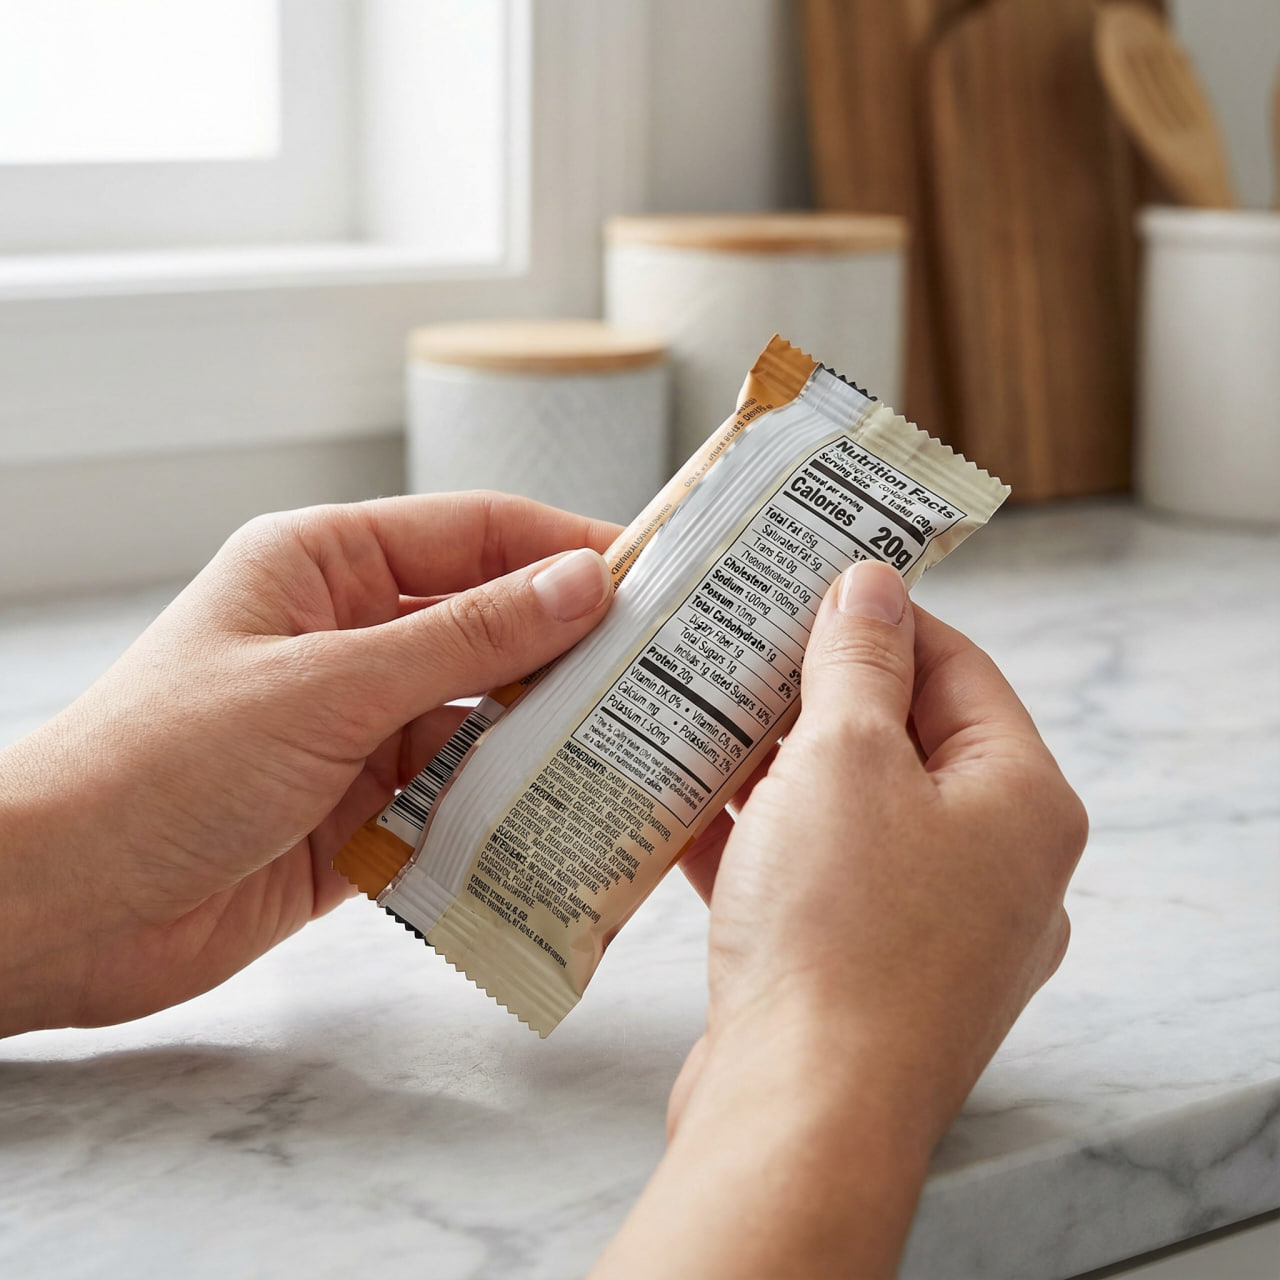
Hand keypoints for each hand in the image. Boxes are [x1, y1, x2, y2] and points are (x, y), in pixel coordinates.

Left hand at [0, 493, 616, 1035]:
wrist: (62, 908)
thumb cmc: (160, 766)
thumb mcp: (328, 687)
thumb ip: (463, 639)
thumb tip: (580, 584)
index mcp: (323, 567)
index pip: (472, 534)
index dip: (563, 546)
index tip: (653, 573)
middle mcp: (347, 639)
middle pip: (487, 627)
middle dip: (568, 650)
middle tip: (666, 672)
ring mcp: (356, 726)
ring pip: (481, 717)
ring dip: (544, 736)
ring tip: (635, 750)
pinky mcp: (361, 810)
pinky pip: (457, 795)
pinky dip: (505, 807)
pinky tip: (562, 818)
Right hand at [595, 561, 1086, 1278]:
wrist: (801, 1116)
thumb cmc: (839, 932)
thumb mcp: (846, 758)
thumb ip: (859, 662)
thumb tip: (873, 584)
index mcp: (1022, 803)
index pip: (959, 668)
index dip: (881, 617)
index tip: (808, 584)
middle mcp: (996, 867)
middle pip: (906, 741)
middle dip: (817, 694)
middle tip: (742, 646)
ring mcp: (934, 929)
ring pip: (853, 813)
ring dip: (779, 767)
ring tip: (703, 715)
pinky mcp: (868, 973)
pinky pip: (818, 879)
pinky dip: (761, 841)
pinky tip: (686, 809)